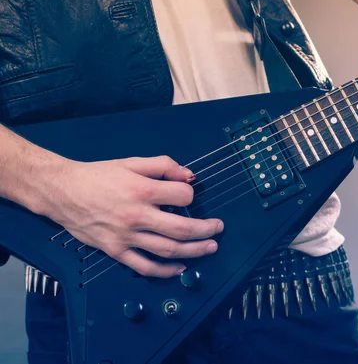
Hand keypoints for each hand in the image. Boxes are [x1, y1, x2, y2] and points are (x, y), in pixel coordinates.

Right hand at [37, 156, 223, 277]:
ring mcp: (126, 237)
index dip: (190, 195)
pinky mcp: (116, 251)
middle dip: (205, 230)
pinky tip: (181, 268)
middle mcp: (136, 216)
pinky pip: (144, 267)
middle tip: (218, 229)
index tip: (189, 196)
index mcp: (142, 190)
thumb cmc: (98, 175)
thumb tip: (188, 176)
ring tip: (210, 247)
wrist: (62, 191)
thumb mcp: (132, 162)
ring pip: (168, 250)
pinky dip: (165, 271)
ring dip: (194, 251)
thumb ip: (163, 165)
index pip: (182, 197)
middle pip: (181, 229)